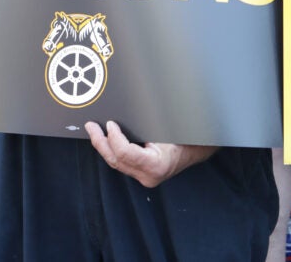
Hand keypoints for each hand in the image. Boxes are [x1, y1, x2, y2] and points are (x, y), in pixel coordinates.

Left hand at [85, 121, 214, 187]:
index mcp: (156, 166)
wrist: (198, 150)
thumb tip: (124, 113)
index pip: (125, 154)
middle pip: (116, 161)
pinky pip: (122, 163)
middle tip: (91, 127)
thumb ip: (146, 125)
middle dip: (101, 142)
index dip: (114, 138)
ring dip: (104, 146)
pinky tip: (106, 140)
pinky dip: (113, 150)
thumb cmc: (187, 137)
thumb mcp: (167, 127)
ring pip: (116, 163)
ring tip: (94, 131)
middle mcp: (148, 176)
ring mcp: (144, 177)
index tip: (110, 124)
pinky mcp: (141, 174)